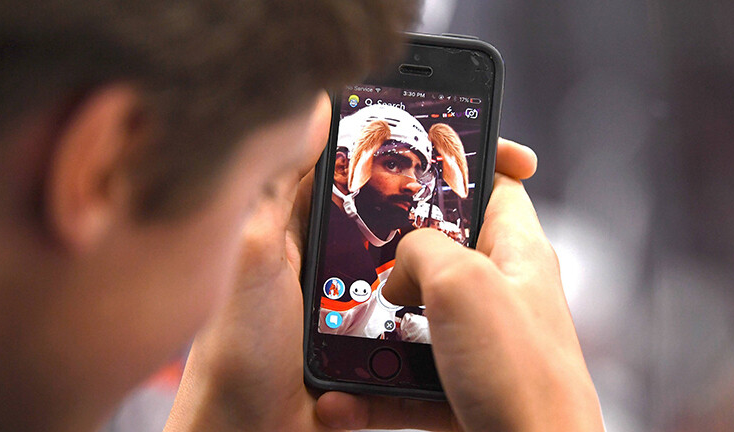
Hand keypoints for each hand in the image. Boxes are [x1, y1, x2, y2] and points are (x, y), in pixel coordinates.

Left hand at [164, 91, 547, 430]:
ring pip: (408, 243)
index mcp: (294, 217)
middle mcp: (324, 243)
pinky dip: (440, 283)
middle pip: (391, 195)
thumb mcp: (251, 256)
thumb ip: (275, 186)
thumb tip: (311, 105)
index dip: (401, 134)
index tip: (453, 126)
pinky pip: (413, 292)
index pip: (354, 154)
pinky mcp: (367, 324)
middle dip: (438, 180)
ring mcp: (349, 284)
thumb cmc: (237, 354)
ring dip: (447, 233)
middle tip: (495, 172)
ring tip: (494, 225)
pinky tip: (469, 281)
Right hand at [316, 152, 602, 429]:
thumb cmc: (522, 378)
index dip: (464, 163)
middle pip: (440, 251)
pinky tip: (344, 398)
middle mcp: (500, 293)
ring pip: (415, 317)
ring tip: (342, 329)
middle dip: (396, 255)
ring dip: (375, 326)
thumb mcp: (464, 285)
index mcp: (517, 253)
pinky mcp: (461, 386)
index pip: (496, 184)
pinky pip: (406, 376)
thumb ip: (423, 249)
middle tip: (360, 253)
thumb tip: (400, 266)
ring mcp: (479, 342)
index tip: (423, 157)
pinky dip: (375, 386)